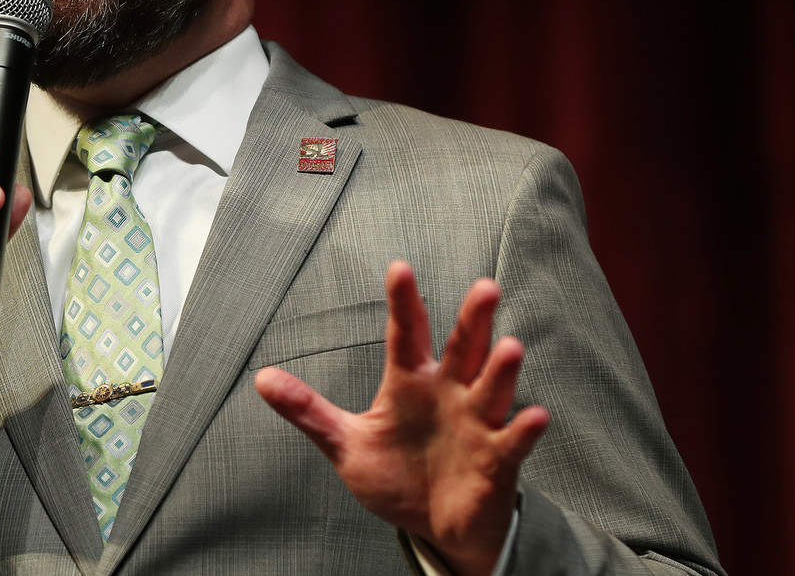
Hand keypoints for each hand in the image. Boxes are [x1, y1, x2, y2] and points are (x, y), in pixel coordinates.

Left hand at [255, 261, 548, 575]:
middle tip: (484, 287)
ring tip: (509, 347)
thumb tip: (261, 379)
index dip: (402, 302)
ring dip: (501, 370)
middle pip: (464, 348)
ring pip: (492, 388)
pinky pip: (513, 441)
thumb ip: (309, 411)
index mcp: (411, 382)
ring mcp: (476, 423)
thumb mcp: (347, 443)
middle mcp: (449, 393)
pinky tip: (534, 416)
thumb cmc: (397, 477)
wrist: (435, 527)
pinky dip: (525, 430)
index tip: (399, 268)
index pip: (405, 334)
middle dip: (474, 320)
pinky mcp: (497, 460)